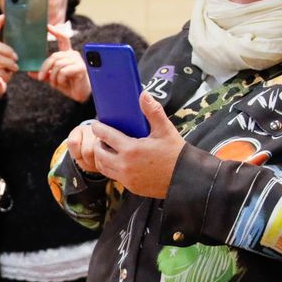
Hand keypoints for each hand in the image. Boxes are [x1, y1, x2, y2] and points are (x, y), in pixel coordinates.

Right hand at [0, 15, 17, 98]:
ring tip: (15, 68)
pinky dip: (5, 75)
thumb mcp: (7, 59)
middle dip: (7, 50)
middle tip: (17, 57)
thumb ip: (10, 51)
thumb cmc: (2, 70)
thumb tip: (26, 42)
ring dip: (8, 63)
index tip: (4, 16)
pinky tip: (8, 77)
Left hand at [31, 23, 89, 101]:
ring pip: (58, 65)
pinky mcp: (80, 68)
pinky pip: (63, 71)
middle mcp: (72, 55)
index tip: (47, 26)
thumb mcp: (54, 78)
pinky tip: (63, 83)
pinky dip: (60, 79)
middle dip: (45, 68)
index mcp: (67, 54)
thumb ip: (44, 74)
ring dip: (53, 77)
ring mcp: (77, 60)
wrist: (81, 95)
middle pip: (54, 56)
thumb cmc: (69, 84)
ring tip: (55, 83)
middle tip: (41, 78)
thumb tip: (30, 72)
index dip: (56, 32)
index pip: (63, 39)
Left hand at [66, 93, 184, 198]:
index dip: (98, 128)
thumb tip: (143, 94)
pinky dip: (111, 168)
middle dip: (98, 143)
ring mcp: (127, 178)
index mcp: (131, 149)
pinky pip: (114, 176)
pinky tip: (119, 160)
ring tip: (108, 149)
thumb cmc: (175, 152)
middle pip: (99, 153)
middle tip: (103, 137)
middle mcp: (125, 166)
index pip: (106, 136)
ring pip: (103, 167)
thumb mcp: (165, 129)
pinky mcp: (131, 187)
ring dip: (102, 157)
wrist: (185, 177)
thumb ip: (153, 111)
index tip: (96, 124)